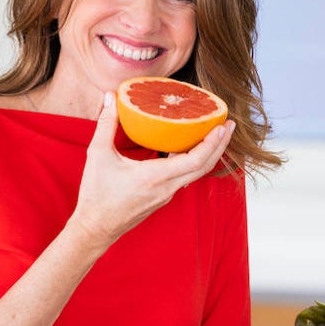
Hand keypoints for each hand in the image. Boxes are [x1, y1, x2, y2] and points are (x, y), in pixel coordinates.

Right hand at [67, 91, 233, 247]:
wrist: (96, 227)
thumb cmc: (97, 196)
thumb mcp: (98, 155)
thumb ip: (106, 124)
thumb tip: (109, 97)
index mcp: (156, 176)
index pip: (195, 159)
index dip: (212, 142)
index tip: (222, 126)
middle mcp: (167, 187)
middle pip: (204, 166)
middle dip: (220, 145)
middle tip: (228, 124)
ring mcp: (167, 194)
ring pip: (196, 173)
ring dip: (209, 154)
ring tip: (215, 133)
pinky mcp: (163, 196)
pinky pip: (185, 177)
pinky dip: (194, 162)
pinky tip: (190, 148)